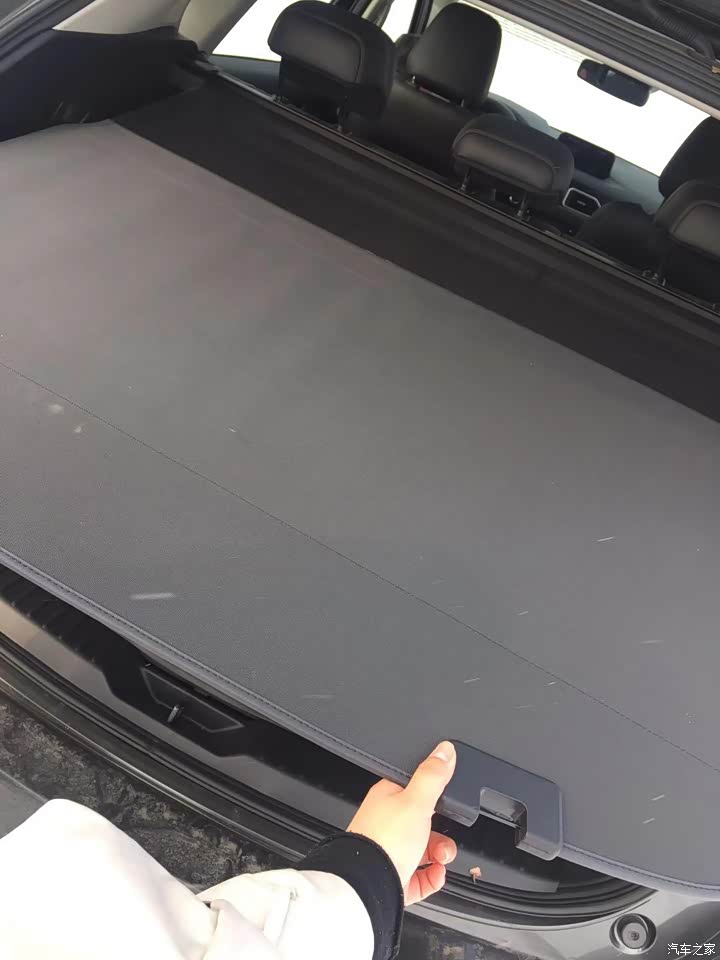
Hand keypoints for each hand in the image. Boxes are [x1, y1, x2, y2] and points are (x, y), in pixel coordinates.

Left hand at [347, 741, 457, 903]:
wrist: (369, 884)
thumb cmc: (384, 839)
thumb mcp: (416, 800)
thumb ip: (432, 775)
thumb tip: (444, 749)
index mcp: (387, 799)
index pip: (415, 791)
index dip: (435, 800)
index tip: (448, 807)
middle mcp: (386, 825)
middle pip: (423, 825)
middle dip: (442, 835)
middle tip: (445, 841)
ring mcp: (388, 853)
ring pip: (423, 851)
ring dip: (440, 856)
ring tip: (441, 861)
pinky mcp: (393, 878)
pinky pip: (419, 877)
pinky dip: (432, 877)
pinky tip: (436, 875)